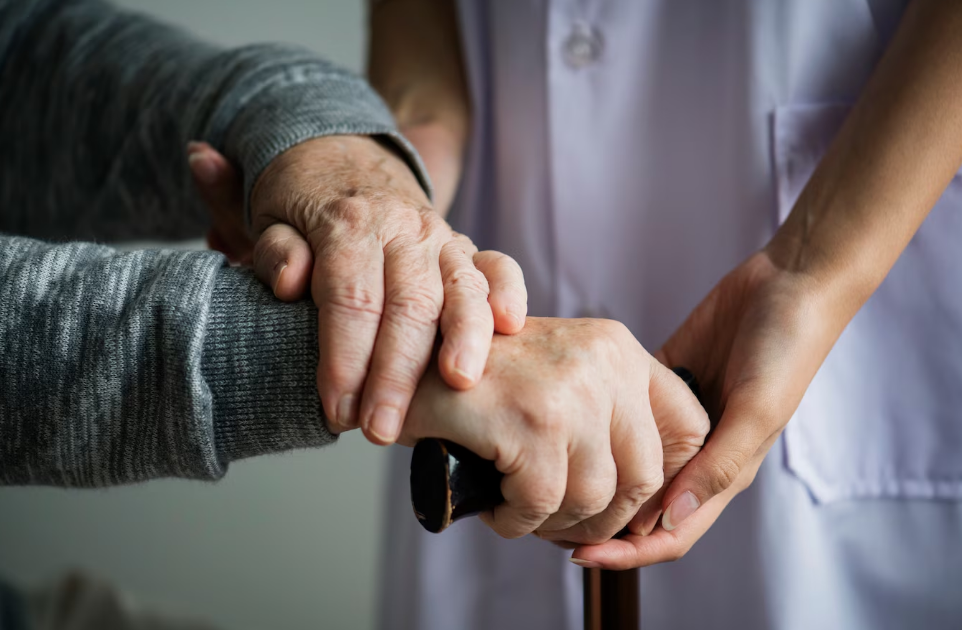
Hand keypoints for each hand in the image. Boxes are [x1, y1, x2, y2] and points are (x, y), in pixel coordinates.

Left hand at [186, 137, 527, 443]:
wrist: (344, 160)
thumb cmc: (304, 205)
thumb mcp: (270, 218)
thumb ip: (276, 251)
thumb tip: (291, 283)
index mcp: (349, 224)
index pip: (351, 299)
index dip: (345, 359)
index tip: (338, 410)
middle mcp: (403, 229)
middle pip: (408, 304)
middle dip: (397, 373)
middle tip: (381, 429)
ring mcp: (441, 238)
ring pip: (460, 288)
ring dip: (464, 339)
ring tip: (459, 384)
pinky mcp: (466, 249)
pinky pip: (498, 266)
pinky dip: (508, 293)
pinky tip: (510, 326)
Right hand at [400, 317, 708, 542]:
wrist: (404, 361)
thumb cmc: (481, 380)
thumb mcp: (561, 375)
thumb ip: (611, 412)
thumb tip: (655, 495)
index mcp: (618, 347)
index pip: (688, 426)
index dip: (667, 479)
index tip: (628, 502)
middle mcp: (603, 362)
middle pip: (644, 476)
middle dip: (604, 516)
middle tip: (562, 521)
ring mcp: (569, 391)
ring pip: (593, 498)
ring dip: (554, 521)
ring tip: (520, 509)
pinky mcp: (530, 422)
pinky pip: (540, 505)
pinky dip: (516, 522)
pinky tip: (496, 507)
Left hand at [572, 251, 844, 568]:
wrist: (789, 284)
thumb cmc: (785, 350)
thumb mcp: (757, 410)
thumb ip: (719, 465)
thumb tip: (670, 518)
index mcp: (724, 471)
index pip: (670, 531)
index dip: (627, 552)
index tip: (578, 555)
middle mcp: (697, 453)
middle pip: (641, 506)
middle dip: (599, 523)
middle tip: (546, 522)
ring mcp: (676, 419)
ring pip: (628, 464)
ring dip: (595, 476)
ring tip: (549, 477)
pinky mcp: (661, 382)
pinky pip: (624, 413)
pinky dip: (598, 425)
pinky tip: (567, 425)